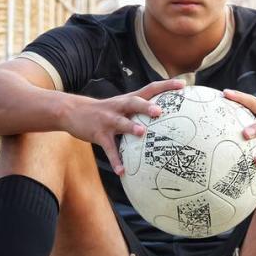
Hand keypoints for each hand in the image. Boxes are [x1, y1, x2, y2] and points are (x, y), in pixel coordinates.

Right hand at [63, 79, 185, 174]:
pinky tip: (122, 171)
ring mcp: (108, 120)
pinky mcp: (98, 134)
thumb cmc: (104, 111)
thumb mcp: (121, 106)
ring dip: (131, 127)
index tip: (183, 84)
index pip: (150, 89)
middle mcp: (119, 107)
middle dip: (147, 106)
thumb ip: (139, 110)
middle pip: (134, 103)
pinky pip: (108, 149)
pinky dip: (115, 160)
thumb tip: (165, 117)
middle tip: (160, 111)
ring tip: (142, 133)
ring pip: (120, 123)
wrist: (72, 111)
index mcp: (128, 100)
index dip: (166, 86)